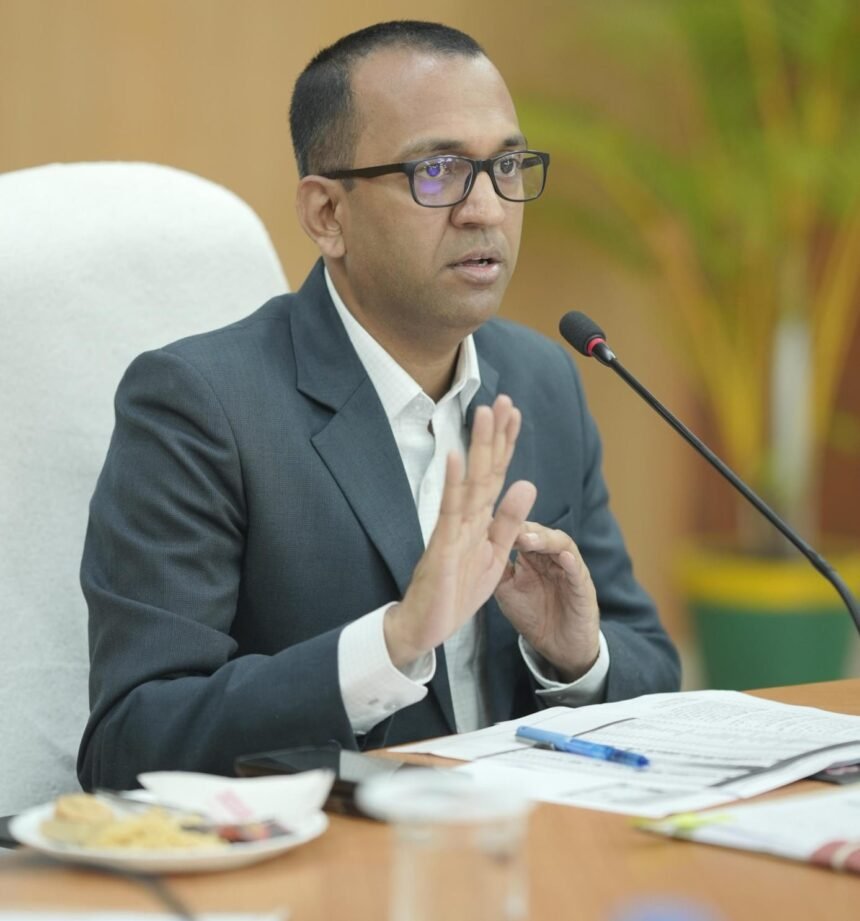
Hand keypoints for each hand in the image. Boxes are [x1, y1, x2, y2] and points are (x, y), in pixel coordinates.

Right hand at [384, 395, 536, 667]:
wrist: (423, 627)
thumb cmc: (454, 591)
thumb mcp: (493, 555)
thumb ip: (508, 521)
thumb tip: (527, 484)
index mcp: (478, 520)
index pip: (496, 475)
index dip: (506, 444)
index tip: (514, 412)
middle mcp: (464, 518)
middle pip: (484, 470)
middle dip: (493, 434)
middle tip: (501, 399)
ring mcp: (451, 530)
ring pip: (468, 482)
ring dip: (477, 447)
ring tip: (483, 415)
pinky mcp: (440, 546)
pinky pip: (449, 512)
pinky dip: (454, 484)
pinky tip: (456, 457)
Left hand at [495, 524, 599, 681]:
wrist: (558, 647)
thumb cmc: (533, 615)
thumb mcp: (507, 590)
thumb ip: (496, 568)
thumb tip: (477, 546)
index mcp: (532, 556)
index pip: (523, 533)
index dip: (508, 527)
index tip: (490, 526)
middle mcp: (552, 557)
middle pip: (541, 533)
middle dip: (526, 529)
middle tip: (510, 529)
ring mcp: (569, 570)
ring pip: (562, 545)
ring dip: (545, 540)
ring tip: (529, 539)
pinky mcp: (583, 587)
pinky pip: (578, 572)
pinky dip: (572, 563)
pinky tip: (565, 557)